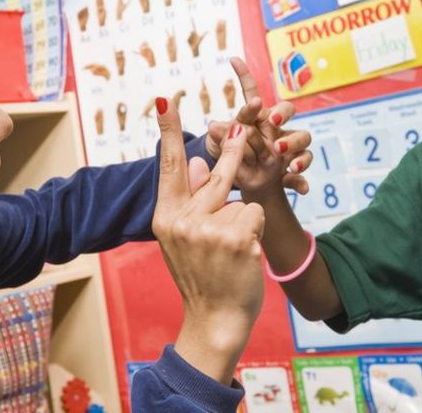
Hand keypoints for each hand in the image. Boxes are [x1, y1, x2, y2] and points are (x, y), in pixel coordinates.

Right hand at [153, 97, 264, 383]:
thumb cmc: (203, 276)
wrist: (214, 321)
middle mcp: (182, 220)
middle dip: (233, 147)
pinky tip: (244, 256)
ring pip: (240, 196)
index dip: (170, 132)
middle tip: (242, 123)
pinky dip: (255, 231)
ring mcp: (209, 229)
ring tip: (234, 244)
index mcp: (166, 217)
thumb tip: (200, 160)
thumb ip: (191, 201)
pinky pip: (254, 214)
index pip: (170, 166)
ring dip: (244, 214)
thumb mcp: (186, 238)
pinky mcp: (236, 236)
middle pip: (216, 172)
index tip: (166, 100)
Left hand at [206, 57, 312, 196]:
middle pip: (287, 109)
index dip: (244, 76)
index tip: (232, 60)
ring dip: (293, 142)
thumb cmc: (236, 161)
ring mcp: (288, 148)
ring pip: (303, 137)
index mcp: (255, 118)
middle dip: (282, 111)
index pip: (252, 94)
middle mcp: (275, 129)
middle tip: (271, 119)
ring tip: (279, 150)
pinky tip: (299, 187)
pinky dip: (301, 180)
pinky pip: (302, 173)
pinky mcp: (293, 170)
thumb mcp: (223, 150)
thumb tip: (213, 126)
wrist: (250, 186)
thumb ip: (221, 138)